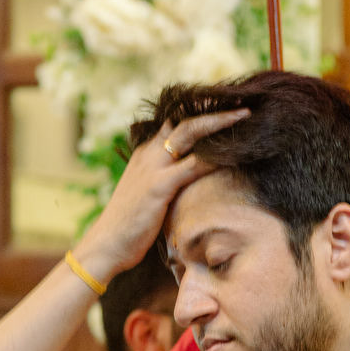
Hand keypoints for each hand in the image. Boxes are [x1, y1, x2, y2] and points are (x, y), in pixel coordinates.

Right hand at [74, 112, 248, 283]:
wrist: (106, 244)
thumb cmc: (129, 226)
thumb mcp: (147, 195)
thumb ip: (165, 181)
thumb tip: (190, 182)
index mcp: (145, 154)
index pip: (175, 123)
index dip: (200, 114)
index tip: (225, 109)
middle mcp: (148, 153)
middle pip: (185, 120)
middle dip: (215, 111)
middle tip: (241, 105)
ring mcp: (152, 167)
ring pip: (189, 132)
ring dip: (219, 123)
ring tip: (243, 116)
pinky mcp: (158, 185)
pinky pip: (192, 165)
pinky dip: (214, 158)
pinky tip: (234, 154)